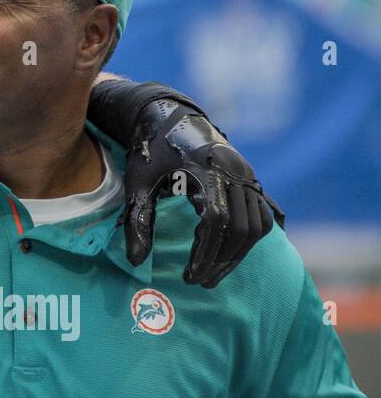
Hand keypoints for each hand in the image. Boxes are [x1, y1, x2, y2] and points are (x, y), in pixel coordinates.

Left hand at [121, 99, 284, 287]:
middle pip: (240, 228)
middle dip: (221, 260)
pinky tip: (228, 254)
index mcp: (206, 170)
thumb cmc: (150, 151)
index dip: (204, 252)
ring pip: (257, 226)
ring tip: (212, 273)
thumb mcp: (137, 183)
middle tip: (199, 281)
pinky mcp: (252, 179)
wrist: (170, 116)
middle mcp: (234, 172)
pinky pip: (262, 217)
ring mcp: (247, 175)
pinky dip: (249, 239)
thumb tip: (135, 262)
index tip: (189, 275)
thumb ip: (138, 221)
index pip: (215, 220)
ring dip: (237, 255)